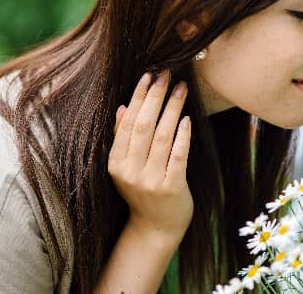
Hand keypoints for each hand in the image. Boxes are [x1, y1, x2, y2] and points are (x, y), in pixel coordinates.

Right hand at [108, 70, 192, 242]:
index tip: (148, 76)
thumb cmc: (143, 192)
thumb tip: (121, 108)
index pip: (127, 123)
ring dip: (172, 109)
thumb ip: (122, 138)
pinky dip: (182, 136)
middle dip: (155, 97)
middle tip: (166, 74)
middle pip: (144, 125)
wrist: (156, 227)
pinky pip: (178, 155)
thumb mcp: (126, 167)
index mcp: (115, 163)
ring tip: (181, 88)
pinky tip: (187, 118)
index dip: (138, 98)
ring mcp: (150, 180)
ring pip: (162, 136)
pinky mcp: (171, 187)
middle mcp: (130, 172)